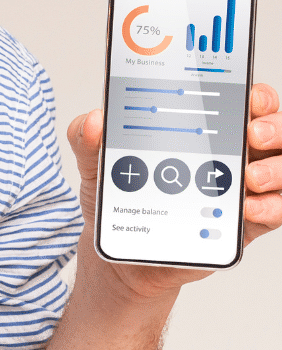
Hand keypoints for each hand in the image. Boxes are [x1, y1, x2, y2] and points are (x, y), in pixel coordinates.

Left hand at [68, 83, 281, 301]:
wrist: (120, 254)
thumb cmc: (119, 198)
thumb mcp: (96, 164)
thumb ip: (87, 139)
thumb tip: (93, 121)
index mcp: (204, 129)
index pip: (244, 102)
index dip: (256, 95)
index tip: (248, 97)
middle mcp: (231, 154)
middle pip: (274, 130)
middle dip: (273, 127)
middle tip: (251, 133)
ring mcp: (242, 188)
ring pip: (281, 168)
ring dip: (276, 169)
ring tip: (248, 177)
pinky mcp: (244, 223)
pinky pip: (275, 210)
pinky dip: (270, 207)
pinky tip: (247, 207)